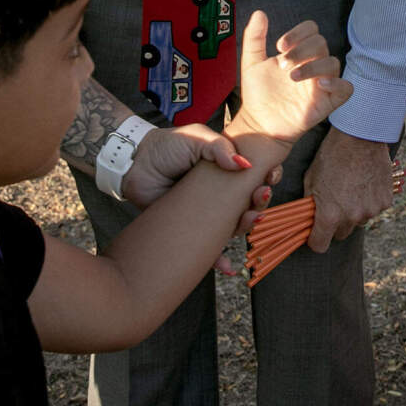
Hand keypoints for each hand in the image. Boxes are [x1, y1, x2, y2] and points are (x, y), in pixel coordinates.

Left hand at [120, 119, 282, 275]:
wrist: (135, 164)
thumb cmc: (166, 147)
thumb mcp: (197, 138)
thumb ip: (220, 147)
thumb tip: (243, 164)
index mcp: (225, 168)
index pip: (255, 174)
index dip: (267, 176)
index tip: (270, 176)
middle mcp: (220, 191)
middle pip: (250, 201)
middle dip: (261, 200)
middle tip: (260, 195)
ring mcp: (207, 211)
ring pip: (235, 225)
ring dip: (247, 225)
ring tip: (248, 220)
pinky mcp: (192, 228)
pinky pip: (210, 246)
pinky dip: (219, 260)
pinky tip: (228, 267)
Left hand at [225, 12, 350, 143]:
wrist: (258, 123)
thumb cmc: (258, 94)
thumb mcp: (251, 63)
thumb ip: (254, 38)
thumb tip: (259, 12)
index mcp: (298, 53)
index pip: (311, 30)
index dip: (298, 33)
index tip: (280, 46)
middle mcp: (312, 65)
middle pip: (321, 44)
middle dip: (302, 50)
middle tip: (282, 65)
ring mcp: (321, 84)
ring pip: (333, 63)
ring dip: (314, 66)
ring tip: (292, 77)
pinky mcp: (327, 103)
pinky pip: (346, 89)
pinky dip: (338, 84)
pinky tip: (319, 85)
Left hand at [303, 130, 392, 253]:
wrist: (360, 136)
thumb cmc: (331, 155)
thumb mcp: (311, 179)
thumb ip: (309, 204)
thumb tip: (306, 219)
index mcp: (329, 214)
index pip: (320, 246)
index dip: (315, 240)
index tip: (315, 232)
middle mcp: (352, 217)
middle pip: (341, 234)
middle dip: (335, 224)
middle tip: (334, 204)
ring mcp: (371, 210)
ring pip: (359, 221)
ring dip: (354, 211)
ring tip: (351, 187)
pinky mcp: (386, 201)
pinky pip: (374, 209)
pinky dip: (369, 201)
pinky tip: (365, 183)